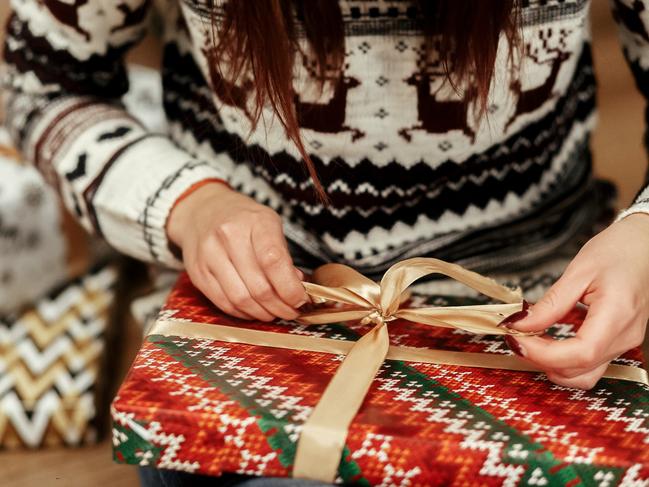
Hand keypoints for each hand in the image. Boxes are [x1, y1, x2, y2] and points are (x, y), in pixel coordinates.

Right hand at [167, 182, 307, 320]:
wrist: (201, 210)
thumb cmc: (242, 219)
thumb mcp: (270, 224)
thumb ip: (283, 254)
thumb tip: (297, 286)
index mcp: (255, 222)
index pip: (274, 261)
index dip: (290, 288)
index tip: (301, 300)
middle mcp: (229, 236)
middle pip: (258, 286)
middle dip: (280, 307)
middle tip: (291, 312)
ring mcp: (209, 256)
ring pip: (240, 299)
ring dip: (262, 313)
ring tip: (274, 312)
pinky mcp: (198, 273)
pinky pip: (224, 303)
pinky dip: (243, 312)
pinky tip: (254, 310)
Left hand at [502, 213, 648, 388]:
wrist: (645, 246)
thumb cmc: (618, 251)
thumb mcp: (578, 272)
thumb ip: (550, 303)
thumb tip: (520, 324)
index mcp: (617, 316)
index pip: (580, 353)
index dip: (544, 354)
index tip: (516, 340)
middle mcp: (625, 337)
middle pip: (581, 371)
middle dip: (542, 360)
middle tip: (516, 338)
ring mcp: (624, 342)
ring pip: (585, 374)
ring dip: (552, 364)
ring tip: (529, 340)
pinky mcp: (618, 342)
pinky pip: (590, 363)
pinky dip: (564, 358)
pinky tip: (546, 339)